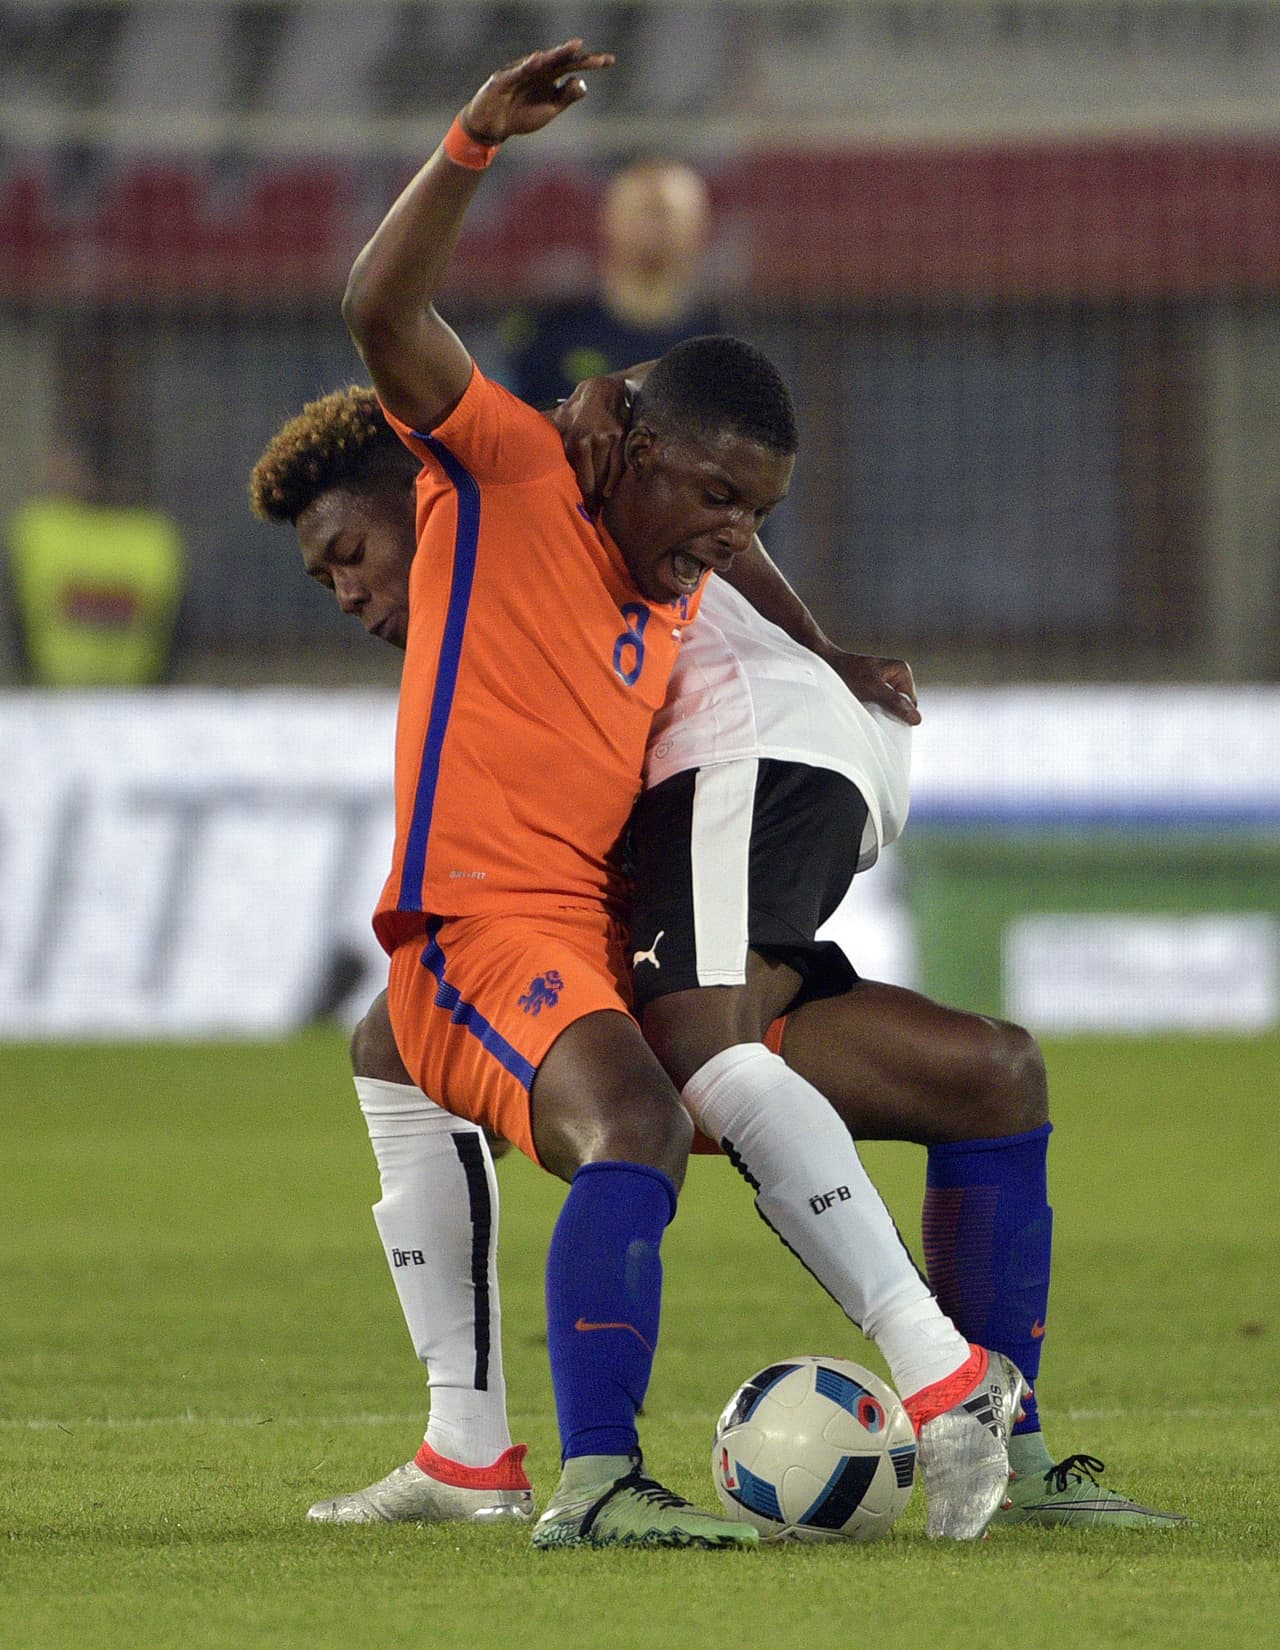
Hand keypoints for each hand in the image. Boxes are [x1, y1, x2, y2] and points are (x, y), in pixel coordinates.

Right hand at [462, 40, 613, 144]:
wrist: (493, 125)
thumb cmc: (521, 115)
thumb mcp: (549, 110)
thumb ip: (566, 97)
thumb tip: (582, 82)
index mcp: (550, 76)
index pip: (573, 66)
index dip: (590, 63)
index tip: (610, 61)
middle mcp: (538, 69)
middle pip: (561, 60)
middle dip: (578, 56)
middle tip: (597, 58)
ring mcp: (521, 72)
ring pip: (541, 61)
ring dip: (557, 54)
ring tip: (574, 47)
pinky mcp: (504, 79)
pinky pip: (517, 71)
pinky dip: (528, 66)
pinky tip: (539, 60)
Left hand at [548, 373, 630, 509]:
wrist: (602, 391)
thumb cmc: (573, 411)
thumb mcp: (554, 420)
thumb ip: (540, 436)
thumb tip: (510, 449)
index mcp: (569, 441)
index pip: (572, 477)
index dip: (573, 496)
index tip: (572, 511)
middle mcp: (587, 441)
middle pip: (590, 483)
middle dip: (589, 502)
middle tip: (587, 517)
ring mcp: (605, 441)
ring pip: (605, 478)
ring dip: (601, 497)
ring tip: (597, 511)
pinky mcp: (620, 440)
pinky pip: (618, 469)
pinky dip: (613, 484)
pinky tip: (608, 495)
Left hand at [823, 649, 920, 725]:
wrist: (825, 663)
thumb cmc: (847, 673)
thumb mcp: (872, 689)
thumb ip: (894, 703)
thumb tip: (917, 719)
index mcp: (902, 671)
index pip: (911, 704)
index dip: (899, 713)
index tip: (880, 714)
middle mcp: (896, 675)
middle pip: (902, 705)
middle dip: (889, 712)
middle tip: (871, 710)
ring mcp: (886, 682)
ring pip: (890, 707)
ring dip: (879, 711)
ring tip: (864, 707)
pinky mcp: (874, 689)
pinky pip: (880, 705)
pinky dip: (872, 709)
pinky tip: (862, 706)